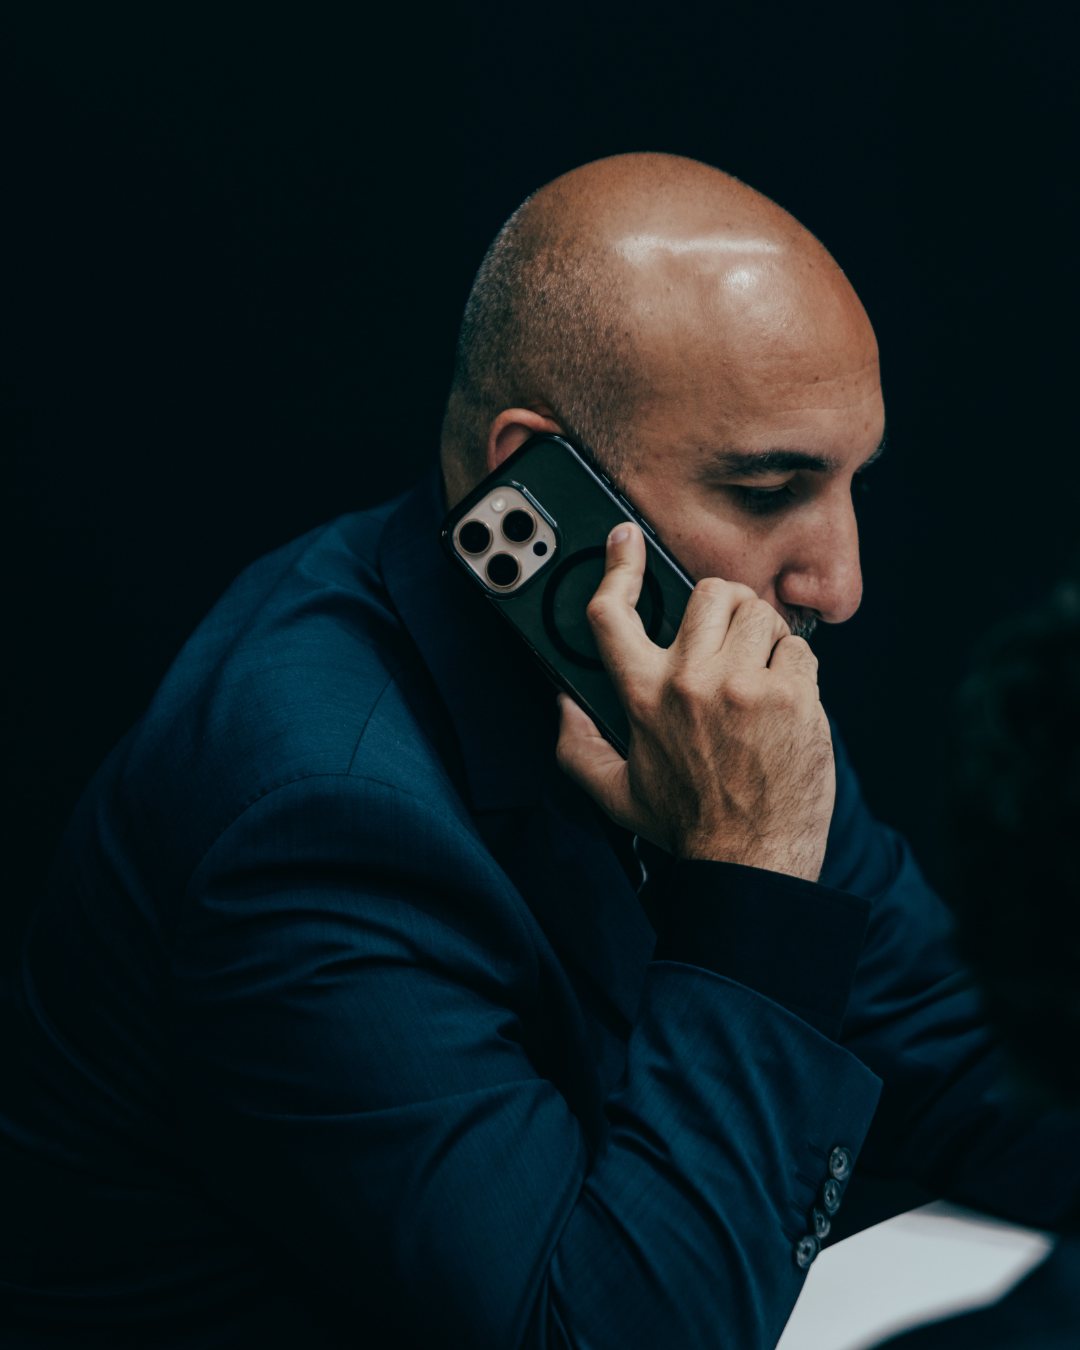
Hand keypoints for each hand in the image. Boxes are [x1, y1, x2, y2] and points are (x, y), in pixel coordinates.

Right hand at [556, 523, 834, 880]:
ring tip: (759, 675)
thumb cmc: (688, 826)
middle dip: (724, 609)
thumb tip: (562, 703)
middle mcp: (689, 682)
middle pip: (708, 592)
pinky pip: (799, 646)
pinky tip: (786, 703)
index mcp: (642, 697)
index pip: (615, 614)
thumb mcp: (614, 791)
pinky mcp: (792, 696)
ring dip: (763, 635)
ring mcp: (743, 686)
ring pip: (758, 611)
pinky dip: (798, 668)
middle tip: (731, 643)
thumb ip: (576, 744)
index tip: (625, 540)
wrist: (750, 861)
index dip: (618, 567)